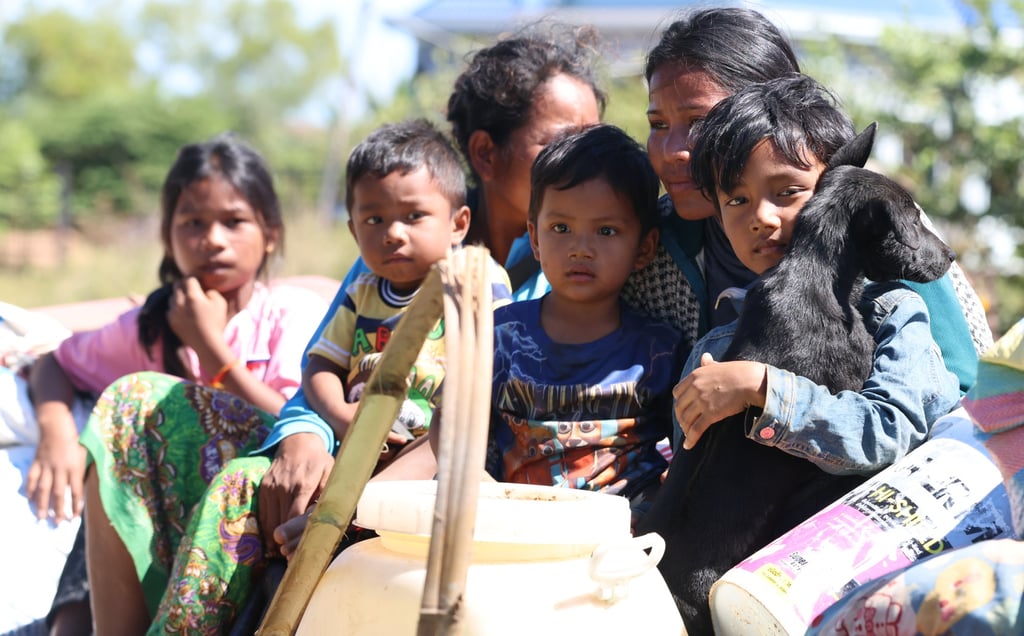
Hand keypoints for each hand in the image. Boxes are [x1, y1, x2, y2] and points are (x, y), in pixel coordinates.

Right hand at [26, 426, 86, 521]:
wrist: (57, 427)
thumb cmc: (75, 441)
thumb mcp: (85, 454)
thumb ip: (82, 471)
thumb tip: (83, 488)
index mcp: (75, 467)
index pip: (76, 490)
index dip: (75, 505)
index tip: (74, 517)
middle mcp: (60, 468)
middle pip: (59, 493)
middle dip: (58, 509)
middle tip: (58, 523)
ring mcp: (46, 466)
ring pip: (44, 488)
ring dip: (42, 504)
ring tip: (41, 517)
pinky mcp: (37, 463)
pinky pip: (32, 478)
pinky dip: (30, 489)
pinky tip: (30, 499)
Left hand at [167, 277, 227, 351]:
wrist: (207, 344)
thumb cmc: (216, 323)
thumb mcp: (221, 303)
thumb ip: (212, 292)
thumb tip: (204, 292)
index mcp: (193, 296)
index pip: (188, 279)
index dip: (193, 279)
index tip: (197, 281)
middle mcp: (180, 302)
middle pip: (176, 285)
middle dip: (183, 284)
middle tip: (190, 287)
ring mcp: (173, 312)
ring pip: (172, 297)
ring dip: (178, 296)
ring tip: (186, 300)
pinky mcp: (171, 321)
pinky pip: (169, 309)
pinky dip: (175, 308)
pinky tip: (183, 312)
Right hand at [258, 432, 333, 556]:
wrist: (298, 441)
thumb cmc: (319, 459)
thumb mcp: (331, 472)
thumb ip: (328, 493)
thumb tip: (329, 516)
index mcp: (303, 485)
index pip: (296, 516)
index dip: (296, 536)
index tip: (299, 551)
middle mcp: (284, 487)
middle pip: (281, 521)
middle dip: (285, 541)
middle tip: (290, 558)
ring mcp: (271, 487)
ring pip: (269, 519)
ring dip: (273, 538)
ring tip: (280, 552)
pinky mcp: (263, 487)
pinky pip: (262, 512)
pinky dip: (266, 526)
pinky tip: (272, 538)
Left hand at [672, 353, 766, 449]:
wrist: (751, 381)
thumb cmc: (739, 372)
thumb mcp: (719, 365)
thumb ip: (709, 364)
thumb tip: (705, 356)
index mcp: (695, 376)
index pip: (677, 392)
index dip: (679, 402)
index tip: (683, 409)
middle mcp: (694, 388)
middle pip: (679, 407)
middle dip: (680, 417)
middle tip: (684, 424)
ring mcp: (702, 401)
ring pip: (686, 419)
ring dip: (685, 429)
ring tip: (688, 434)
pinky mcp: (710, 414)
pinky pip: (696, 429)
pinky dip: (690, 439)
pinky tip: (688, 446)